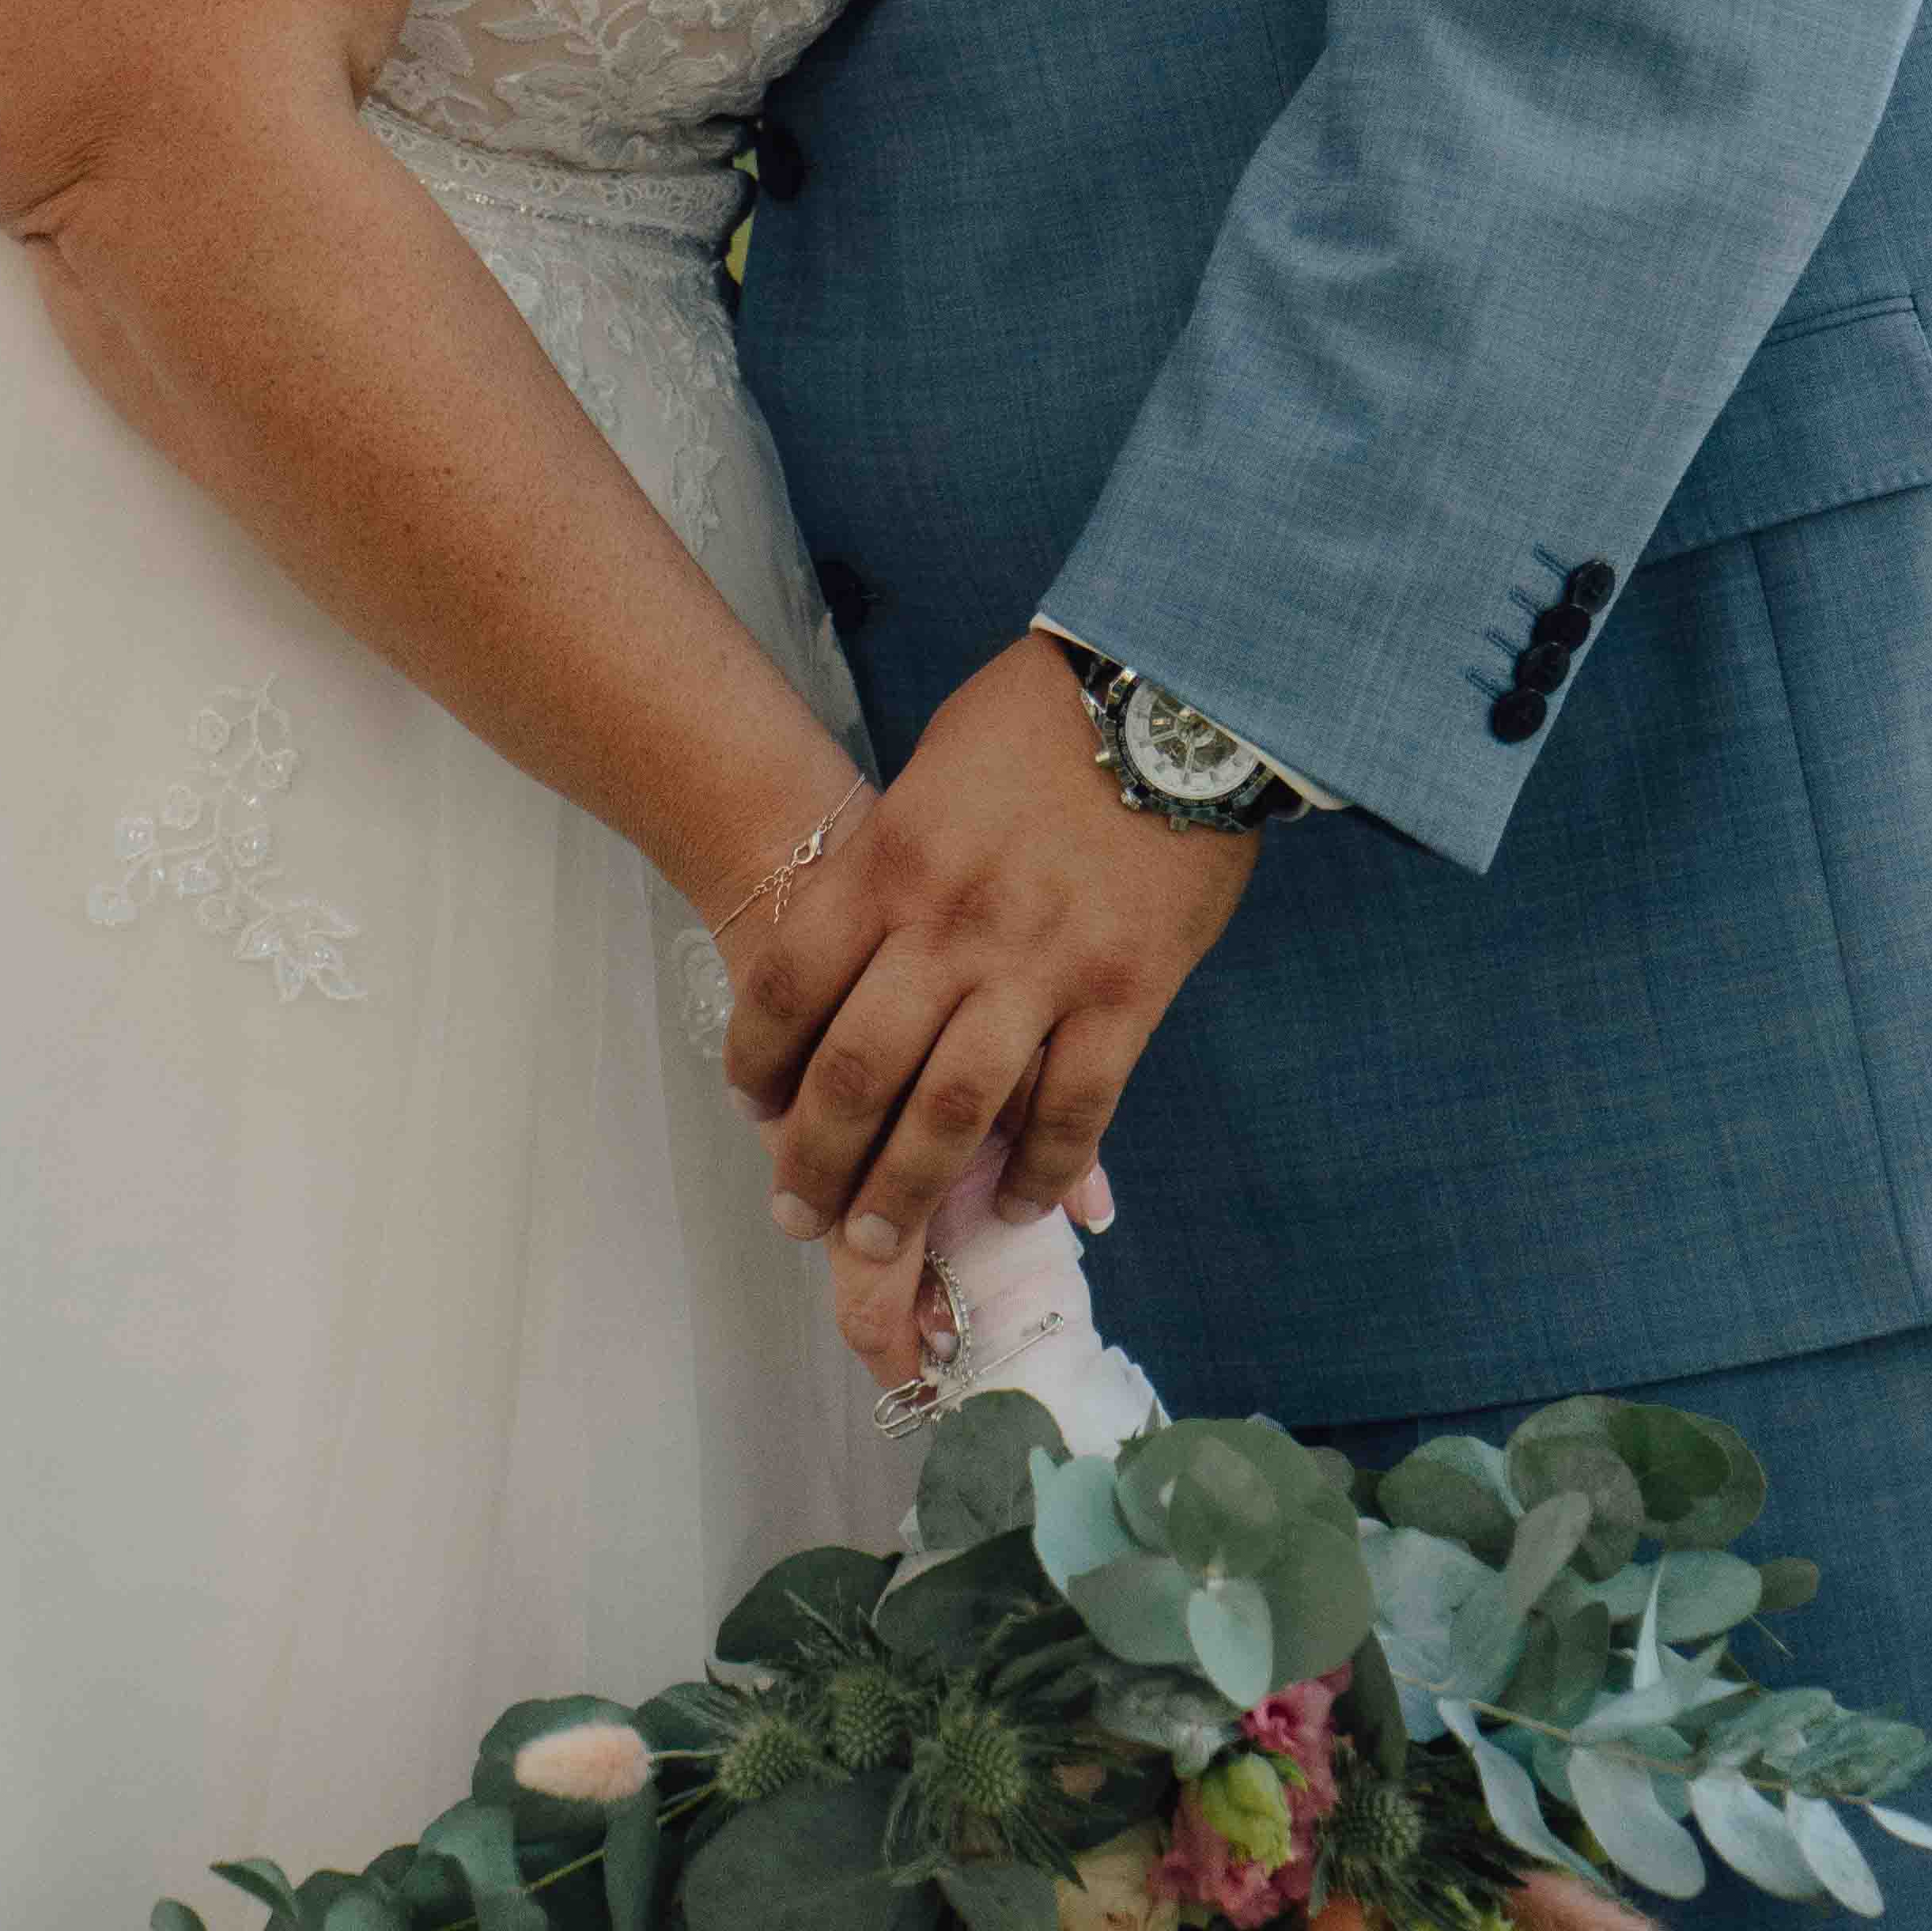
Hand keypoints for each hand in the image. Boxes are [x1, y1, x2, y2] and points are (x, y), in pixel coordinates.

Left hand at [723, 630, 1257, 1376]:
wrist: (1175, 686)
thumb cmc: (1045, 714)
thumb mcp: (935, 769)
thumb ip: (895, 863)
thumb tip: (866, 945)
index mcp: (893, 861)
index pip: (793, 985)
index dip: (759, 1063)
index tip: (756, 1107)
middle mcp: (952, 923)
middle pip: (856, 1073)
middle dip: (816, 1162)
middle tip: (800, 1216)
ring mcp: (1041, 965)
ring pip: (952, 1112)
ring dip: (907, 1192)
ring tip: (881, 1244)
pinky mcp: (1125, 993)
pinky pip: (1073, 1110)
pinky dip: (1041, 1172)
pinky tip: (1018, 1205)